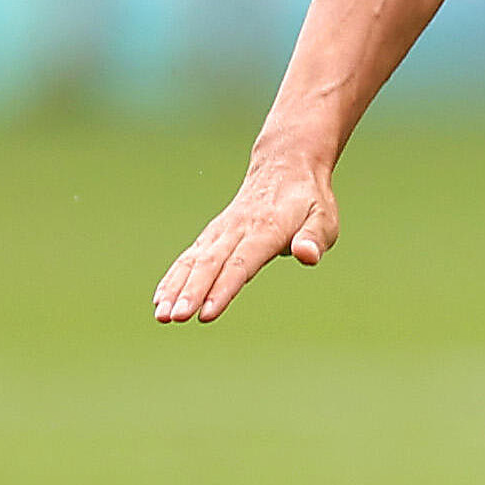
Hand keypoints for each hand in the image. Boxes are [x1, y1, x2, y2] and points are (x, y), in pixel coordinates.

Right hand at [153, 143, 339, 322]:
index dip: (223, 289)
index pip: (241, 264)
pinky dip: (173, 277)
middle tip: (174, 318)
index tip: (206, 313)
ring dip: (176, 288)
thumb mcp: (324, 217)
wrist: (285, 166)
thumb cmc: (309, 200)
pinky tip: (160, 300)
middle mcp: (237, 229)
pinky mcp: (213, 235)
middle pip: (210, 264)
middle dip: (191, 293)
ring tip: (162, 316)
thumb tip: (307, 255)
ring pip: (193, 261)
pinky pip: (189, 257)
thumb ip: (314, 237)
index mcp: (267, 229)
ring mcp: (221, 231)